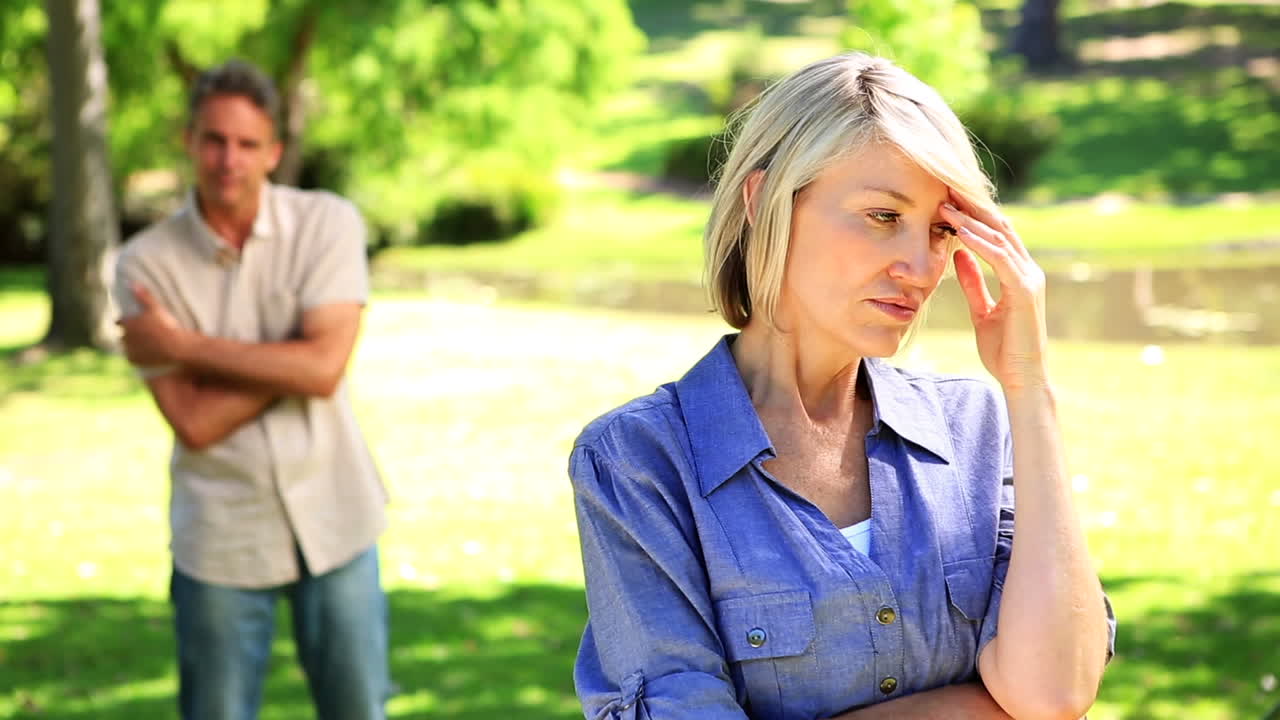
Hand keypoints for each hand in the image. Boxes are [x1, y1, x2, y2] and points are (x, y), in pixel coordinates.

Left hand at [117, 284, 191, 365]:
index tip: (132, 323)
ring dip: (132, 345)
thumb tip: (131, 283)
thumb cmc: (167, 327)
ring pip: (126, 346)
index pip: (120, 322)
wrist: (177, 349)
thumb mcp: (156, 309)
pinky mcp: (133, 360)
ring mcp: (128, 350)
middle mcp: (124, 337)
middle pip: (123, 335)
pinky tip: (145, 354)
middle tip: (142, 334)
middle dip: (129, 334)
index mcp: (128, 324)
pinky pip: (131, 357)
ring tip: (145, 344)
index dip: (126, 322)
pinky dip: (136, 355)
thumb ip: (143, 296)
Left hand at [940, 192, 1048, 391]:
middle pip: (999, 228)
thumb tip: (958, 255)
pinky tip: (961, 233)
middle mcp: (1027, 271)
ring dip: (971, 221)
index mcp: (1018, 274)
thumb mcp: (981, 310)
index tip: (945, 201)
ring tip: (945, 206)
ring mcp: (1029, 279)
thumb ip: (973, 282)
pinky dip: (981, 244)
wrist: (1020, 378)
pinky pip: (1001, 260)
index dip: (972, 216)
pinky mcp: (1025, 291)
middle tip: (944, 190)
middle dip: (971, 208)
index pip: (995, 235)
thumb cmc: (1004, 348)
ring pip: (999, 239)